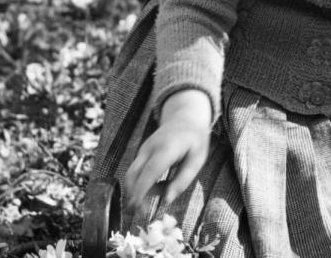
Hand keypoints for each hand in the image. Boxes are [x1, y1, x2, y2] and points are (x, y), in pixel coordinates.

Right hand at [124, 89, 211, 218]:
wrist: (185, 117)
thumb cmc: (194, 140)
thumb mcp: (197, 160)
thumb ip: (183, 180)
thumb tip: (167, 200)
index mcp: (166, 149)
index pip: (149, 172)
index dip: (142, 190)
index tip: (138, 207)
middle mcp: (150, 148)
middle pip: (133, 174)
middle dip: (134, 195)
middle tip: (142, 213)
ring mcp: (143, 150)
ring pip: (132, 175)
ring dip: (141, 190)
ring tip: (164, 191)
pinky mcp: (141, 153)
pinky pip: (138, 171)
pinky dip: (145, 183)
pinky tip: (162, 183)